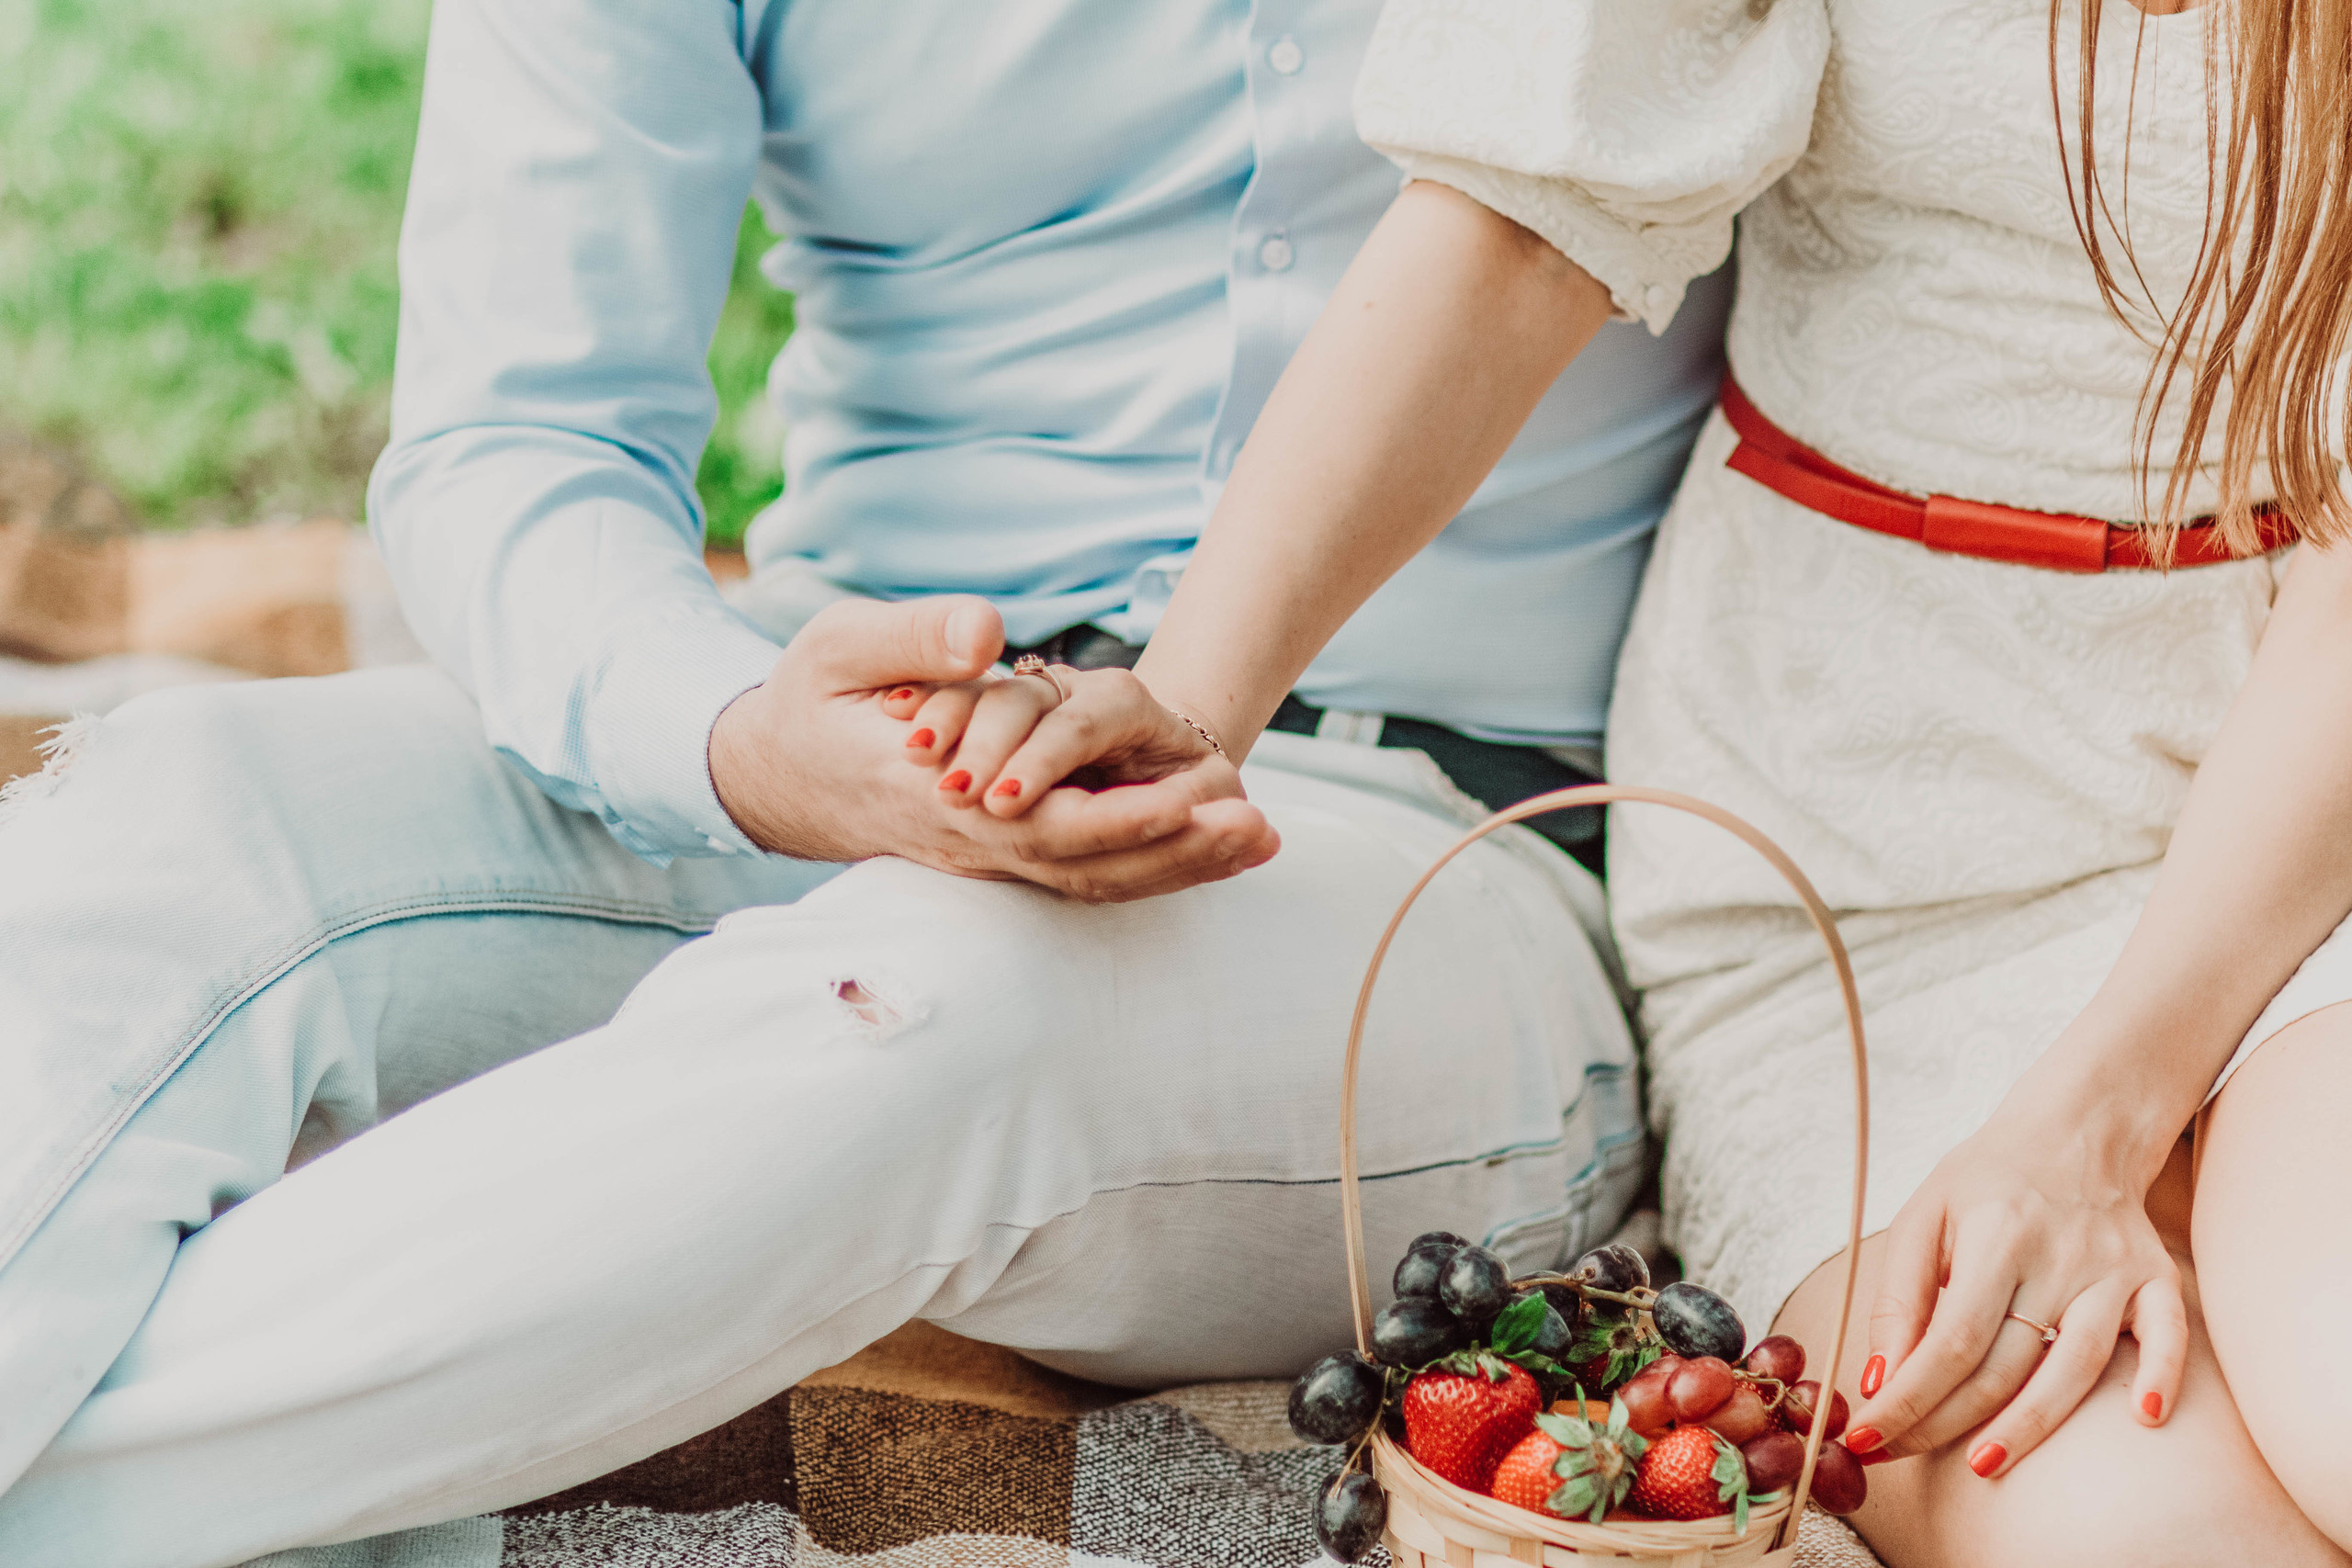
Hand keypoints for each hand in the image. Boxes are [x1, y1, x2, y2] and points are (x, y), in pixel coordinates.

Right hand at [709, 596, 1278, 901]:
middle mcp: (965, 841)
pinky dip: (1149, 866)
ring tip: (1259, 840)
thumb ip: (915, 636)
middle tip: (1259, 827)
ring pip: (1090, 880)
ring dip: (1178, 866)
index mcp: (928, 793)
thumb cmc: (810, 700)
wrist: (768, 772)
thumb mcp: (840, 646)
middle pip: (1087, 865)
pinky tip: (1209, 846)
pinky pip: (1080, 875)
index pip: (1043, 821)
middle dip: (1177, 851)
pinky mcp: (996, 855)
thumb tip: (989, 637)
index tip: (1195, 794)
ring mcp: (982, 858)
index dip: (1124, 815)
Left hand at [1842, 1098, 2187, 1477]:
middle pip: (2005, 1363)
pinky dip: (2163, 1375)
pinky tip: (2146, 1418)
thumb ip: (1898, 1296)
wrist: (2077, 1128)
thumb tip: (1878, 1377)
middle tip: (1903, 1454)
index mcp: (1996, 1235)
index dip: (1908, 1395)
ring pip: (2077, 1365)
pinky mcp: (2157, 1279)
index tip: (1870, 1435)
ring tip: (1983, 1463)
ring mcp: (2114, 1269)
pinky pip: (2169, 1334)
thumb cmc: (1989, 1179)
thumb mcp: (1923, 1215)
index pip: (1950, 1339)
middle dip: (1947, 1420)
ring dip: (2031, 1424)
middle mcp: (2059, 1256)